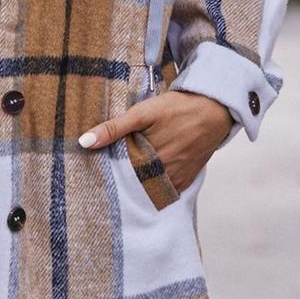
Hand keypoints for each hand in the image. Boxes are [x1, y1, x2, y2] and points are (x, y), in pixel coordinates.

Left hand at [77, 90, 233, 192]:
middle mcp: (162, 171)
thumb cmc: (178, 108)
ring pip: (148, 188)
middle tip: (107, 173)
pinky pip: (166, 191)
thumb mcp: (143, 113)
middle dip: (121, 177)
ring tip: (128, 174)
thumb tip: (85, 142)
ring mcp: (175, 177)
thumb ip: (114, 128)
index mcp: (148, 156)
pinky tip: (147, 179)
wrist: (215, 110)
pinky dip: (155, 187)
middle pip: (133, 181)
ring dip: (138, 183)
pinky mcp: (186, 180)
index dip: (107, 168)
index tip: (95, 168)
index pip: (118, 171)